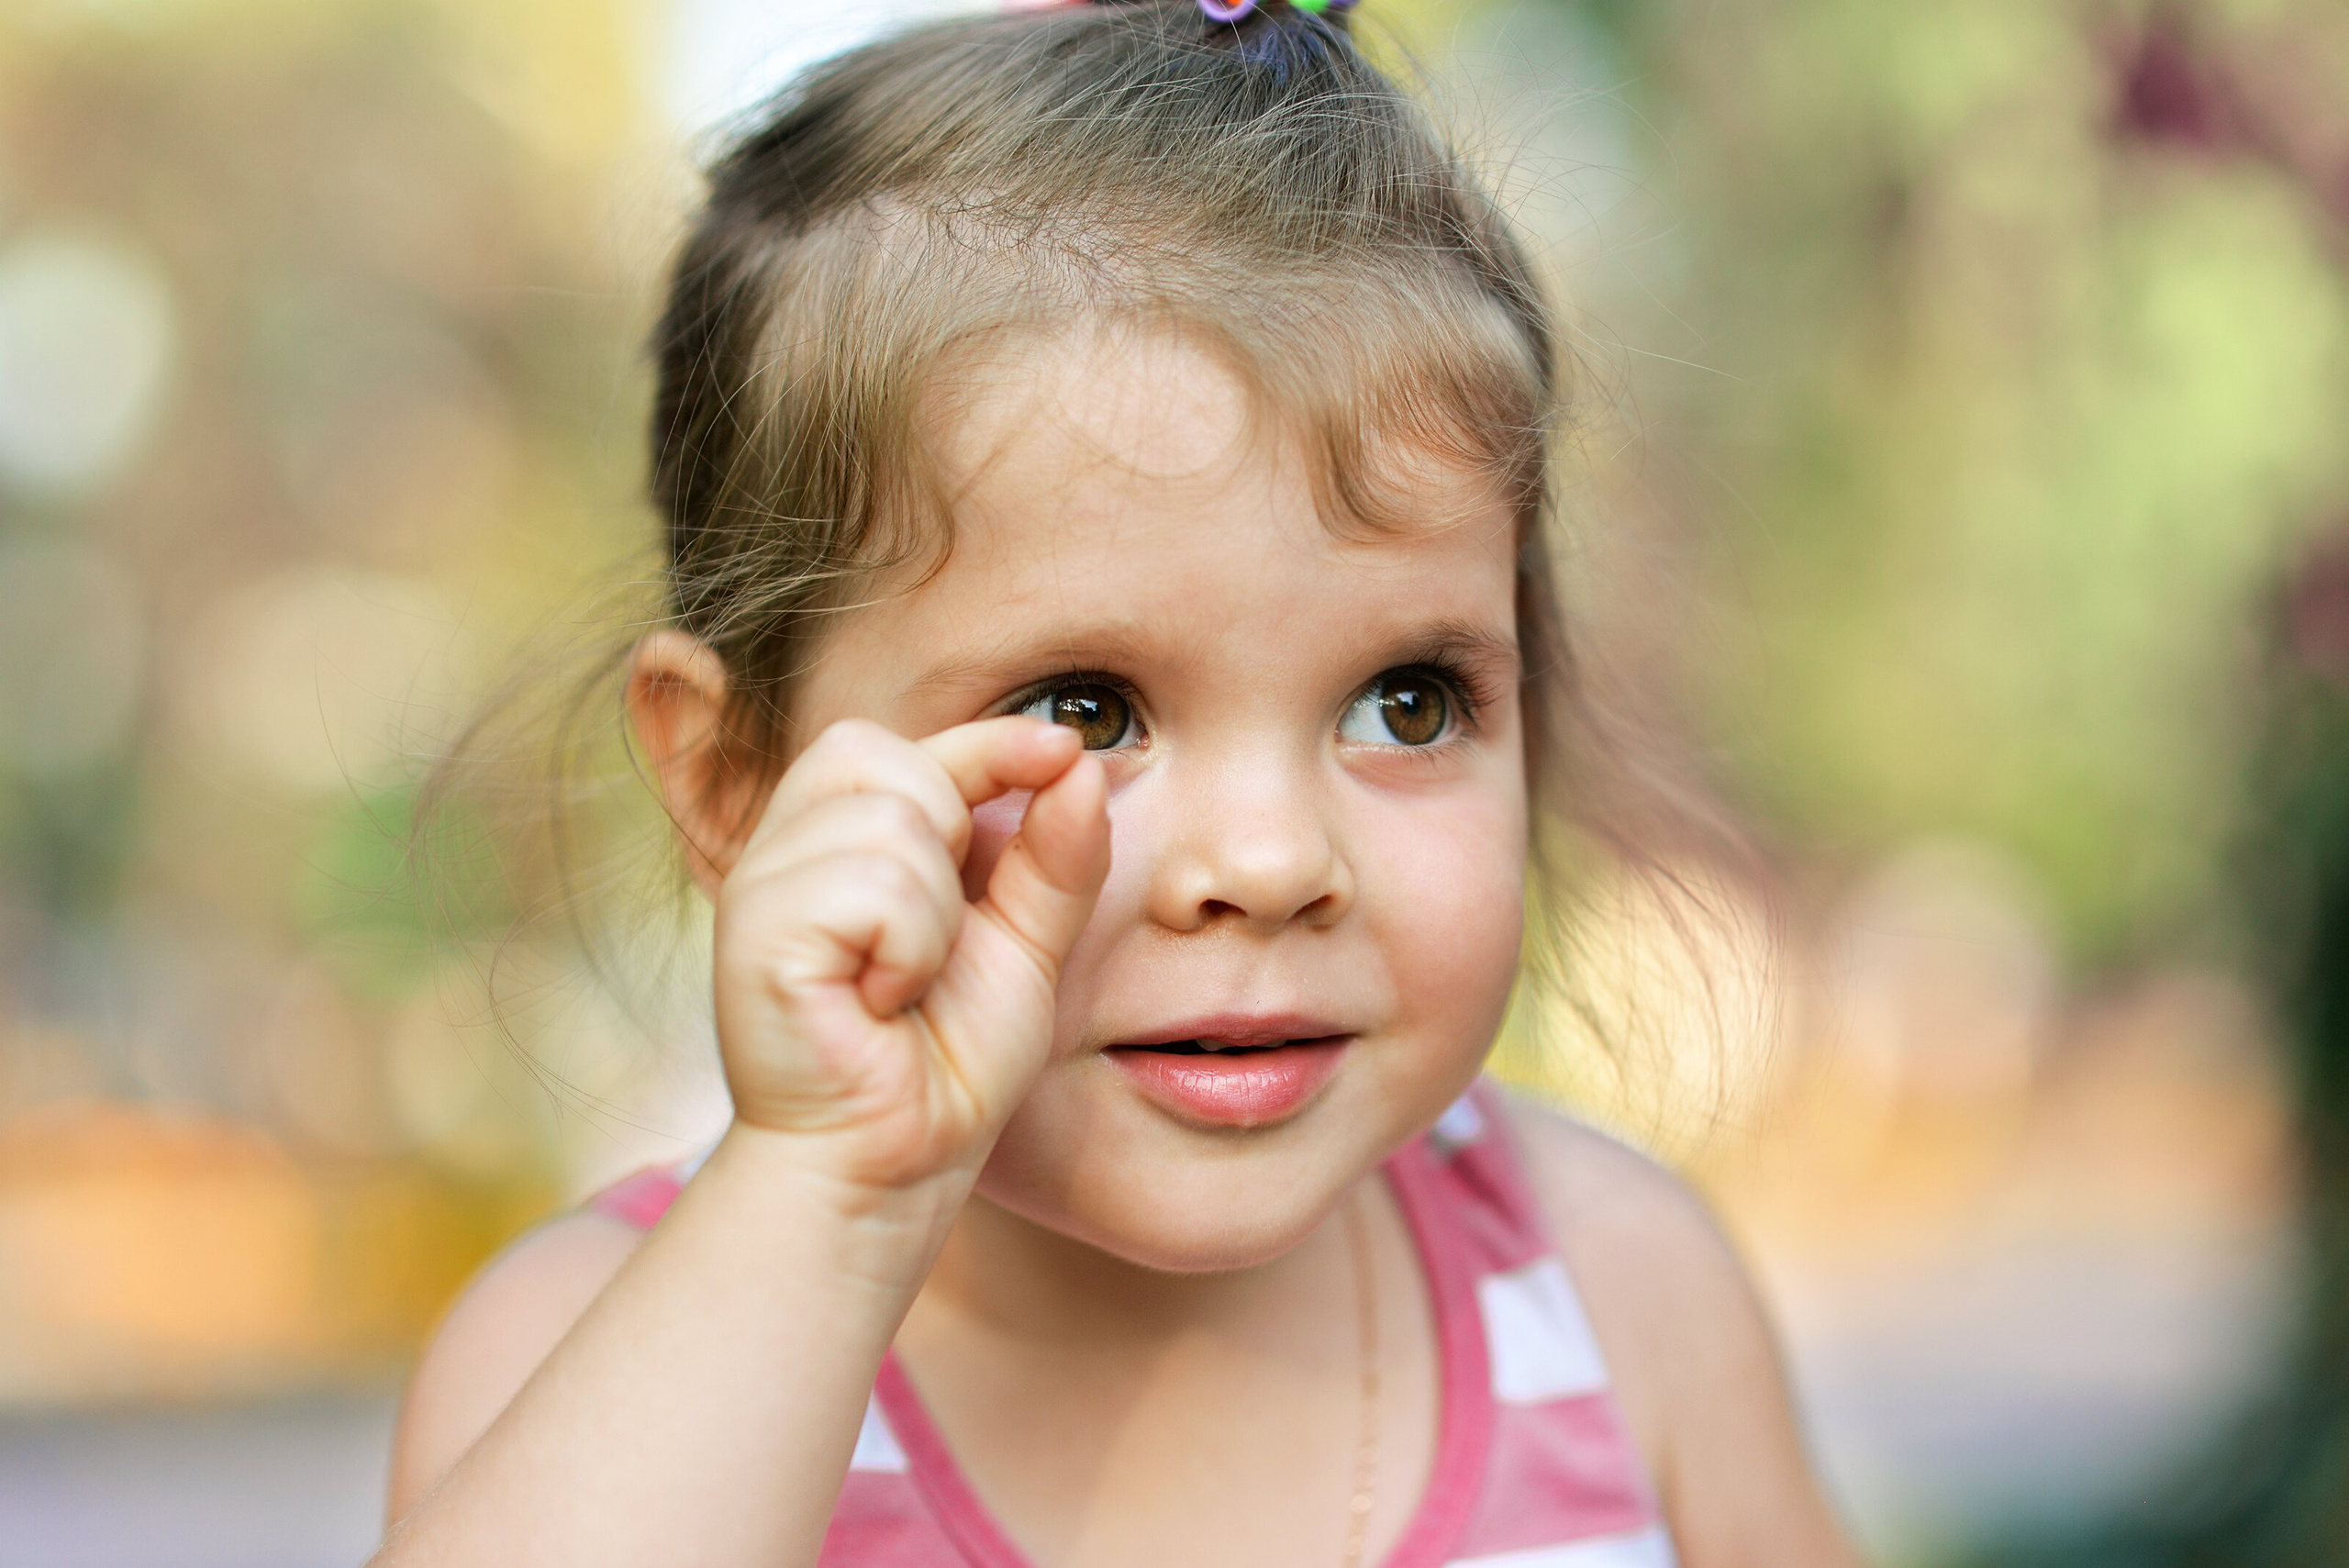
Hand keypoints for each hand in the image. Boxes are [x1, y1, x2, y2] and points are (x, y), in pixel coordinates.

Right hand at [710, 717, 1108, 1191]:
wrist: (892, 1166)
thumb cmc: (945, 1064)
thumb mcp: (1025, 944)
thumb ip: (1054, 856)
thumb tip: (1078, 763)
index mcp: (843, 841)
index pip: (909, 746)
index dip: (990, 741)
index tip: (1060, 750)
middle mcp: (789, 849)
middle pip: (888, 758)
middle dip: (951, 834)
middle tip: (936, 939)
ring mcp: (763, 885)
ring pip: (892, 822)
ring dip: (936, 915)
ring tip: (904, 984)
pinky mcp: (756, 931)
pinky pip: (873, 886)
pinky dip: (908, 948)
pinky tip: (878, 1002)